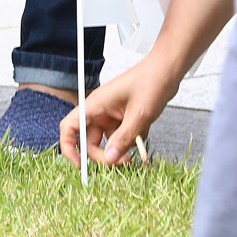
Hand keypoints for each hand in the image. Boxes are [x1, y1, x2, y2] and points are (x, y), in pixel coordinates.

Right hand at [60, 56, 179, 166]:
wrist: (167, 70)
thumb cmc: (152, 83)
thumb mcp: (139, 115)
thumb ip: (123, 139)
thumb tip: (109, 159)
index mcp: (95, 105)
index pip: (69, 128)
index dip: (69, 148)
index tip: (80, 166)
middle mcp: (99, 110)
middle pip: (89, 141)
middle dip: (103, 155)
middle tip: (122, 162)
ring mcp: (110, 114)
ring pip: (107, 141)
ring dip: (119, 150)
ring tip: (137, 149)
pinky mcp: (122, 117)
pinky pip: (120, 137)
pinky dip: (130, 141)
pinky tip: (143, 134)